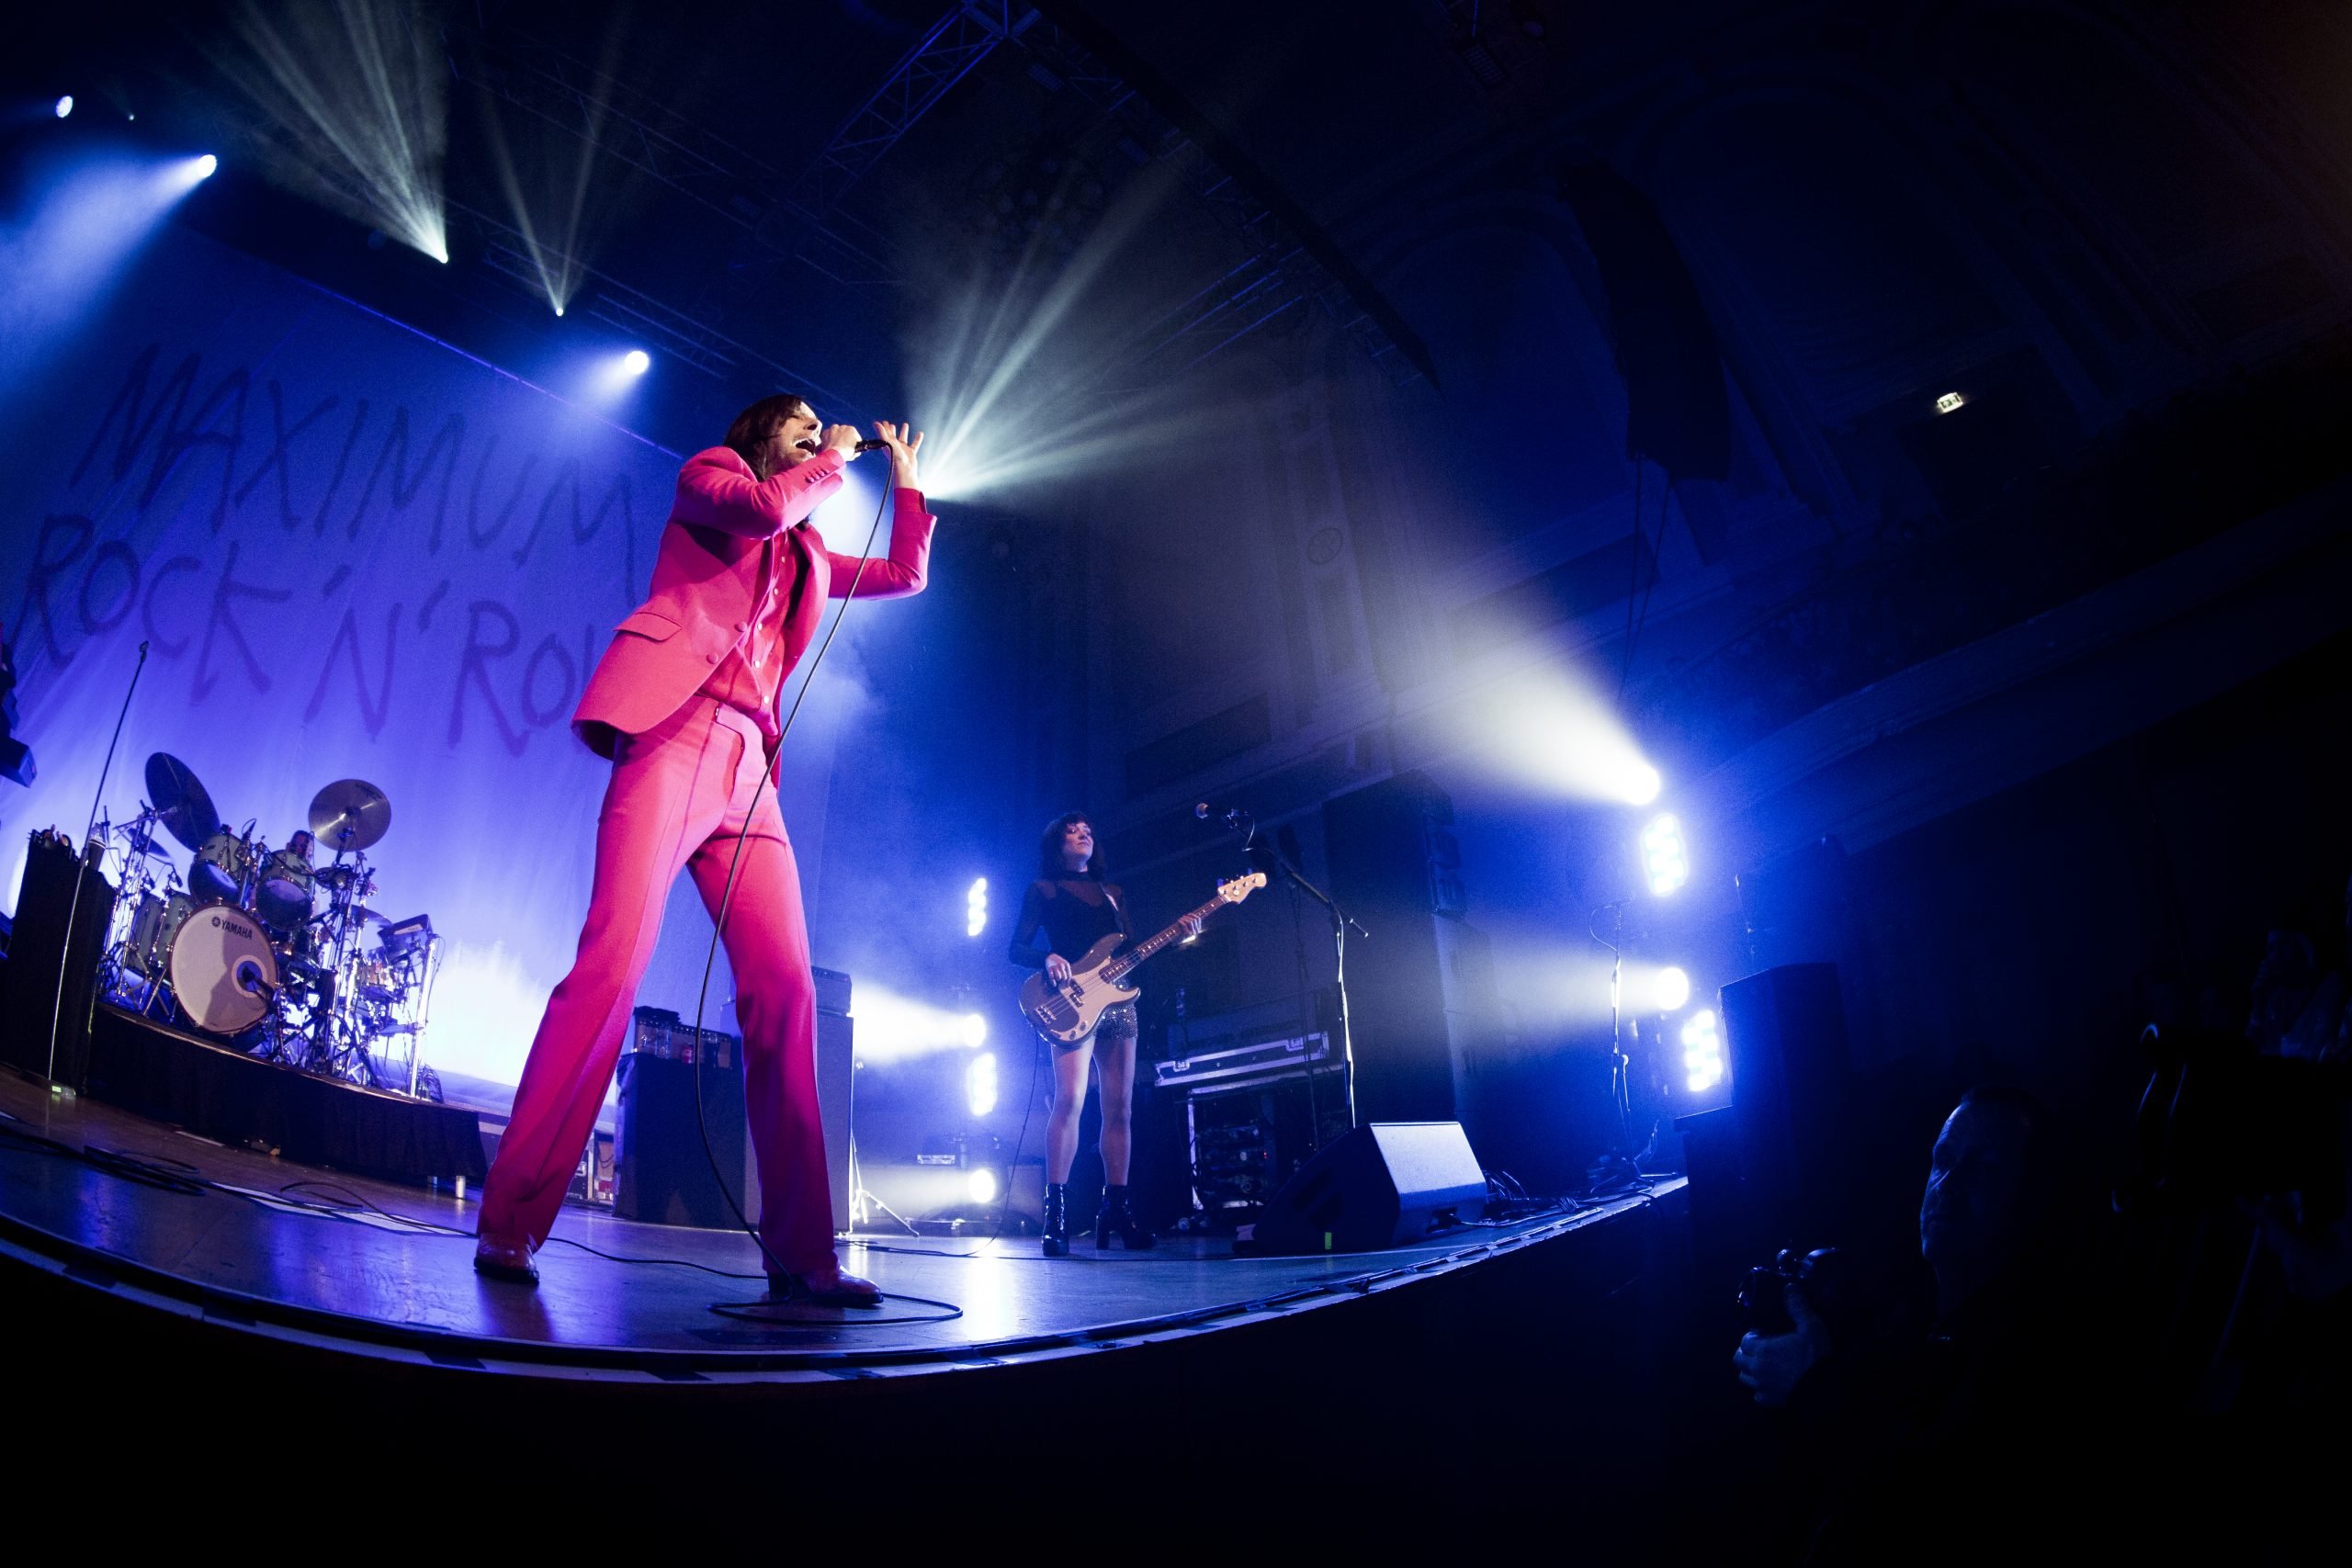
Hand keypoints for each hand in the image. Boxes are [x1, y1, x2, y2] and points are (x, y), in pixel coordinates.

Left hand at [820, 423, 861, 460]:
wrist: (833, 455)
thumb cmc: (845, 453)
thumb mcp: (855, 452)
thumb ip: (855, 448)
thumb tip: (855, 451)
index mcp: (851, 429)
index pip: (855, 435)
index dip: (854, 441)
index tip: (853, 446)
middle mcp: (842, 427)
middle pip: (845, 432)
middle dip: (845, 438)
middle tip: (844, 446)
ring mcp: (833, 429)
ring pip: (836, 432)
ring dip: (837, 437)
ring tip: (837, 446)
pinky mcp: (825, 433)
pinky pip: (828, 435)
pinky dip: (829, 439)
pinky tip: (831, 445)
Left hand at [871, 420, 922, 486]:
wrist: (904, 469)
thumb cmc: (894, 456)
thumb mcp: (888, 443)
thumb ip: (882, 433)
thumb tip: (875, 423)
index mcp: (889, 444)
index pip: (886, 434)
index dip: (884, 428)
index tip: (884, 422)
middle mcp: (895, 446)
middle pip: (893, 436)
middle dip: (891, 430)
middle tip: (891, 425)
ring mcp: (903, 449)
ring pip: (903, 439)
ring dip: (904, 432)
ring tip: (905, 424)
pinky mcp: (911, 453)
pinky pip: (915, 444)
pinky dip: (917, 439)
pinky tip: (920, 433)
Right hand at [1045, 954, 1072, 984]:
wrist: (1050, 956)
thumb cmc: (1059, 963)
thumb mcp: (1065, 965)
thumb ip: (1067, 972)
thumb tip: (1068, 984)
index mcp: (1066, 964)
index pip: (1069, 976)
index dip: (1068, 982)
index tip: (1066, 986)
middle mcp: (1061, 965)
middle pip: (1064, 977)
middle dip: (1063, 982)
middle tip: (1061, 984)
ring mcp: (1055, 966)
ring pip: (1059, 977)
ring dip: (1058, 980)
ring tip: (1058, 981)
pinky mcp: (1049, 968)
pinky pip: (1052, 977)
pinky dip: (1053, 982)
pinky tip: (1054, 984)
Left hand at [1179, 915, 1203, 941]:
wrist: (1178, 939)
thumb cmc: (1182, 930)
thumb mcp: (1187, 924)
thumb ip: (1190, 920)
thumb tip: (1190, 914)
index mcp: (1198, 928)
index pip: (1198, 919)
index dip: (1193, 915)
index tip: (1188, 914)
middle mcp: (1196, 931)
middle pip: (1193, 920)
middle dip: (1187, 917)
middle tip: (1182, 917)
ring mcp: (1192, 933)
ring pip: (1190, 921)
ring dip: (1184, 919)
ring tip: (1180, 919)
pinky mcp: (1187, 934)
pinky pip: (1185, 925)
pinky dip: (1181, 922)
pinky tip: (1178, 921)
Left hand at [1732, 1286, 1829, 1406]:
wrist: (1824, 1391)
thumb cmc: (1815, 1357)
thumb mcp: (1810, 1327)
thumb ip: (1797, 1307)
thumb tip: (1789, 1288)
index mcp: (1762, 1349)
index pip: (1744, 1341)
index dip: (1752, 1337)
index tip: (1763, 1335)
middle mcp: (1757, 1368)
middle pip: (1738, 1359)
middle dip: (1745, 1353)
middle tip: (1760, 1350)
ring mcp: (1761, 1387)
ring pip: (1744, 1378)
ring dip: (1750, 1370)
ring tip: (1764, 1366)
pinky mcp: (1769, 1402)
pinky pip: (1757, 1395)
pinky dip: (1760, 1390)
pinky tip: (1772, 1385)